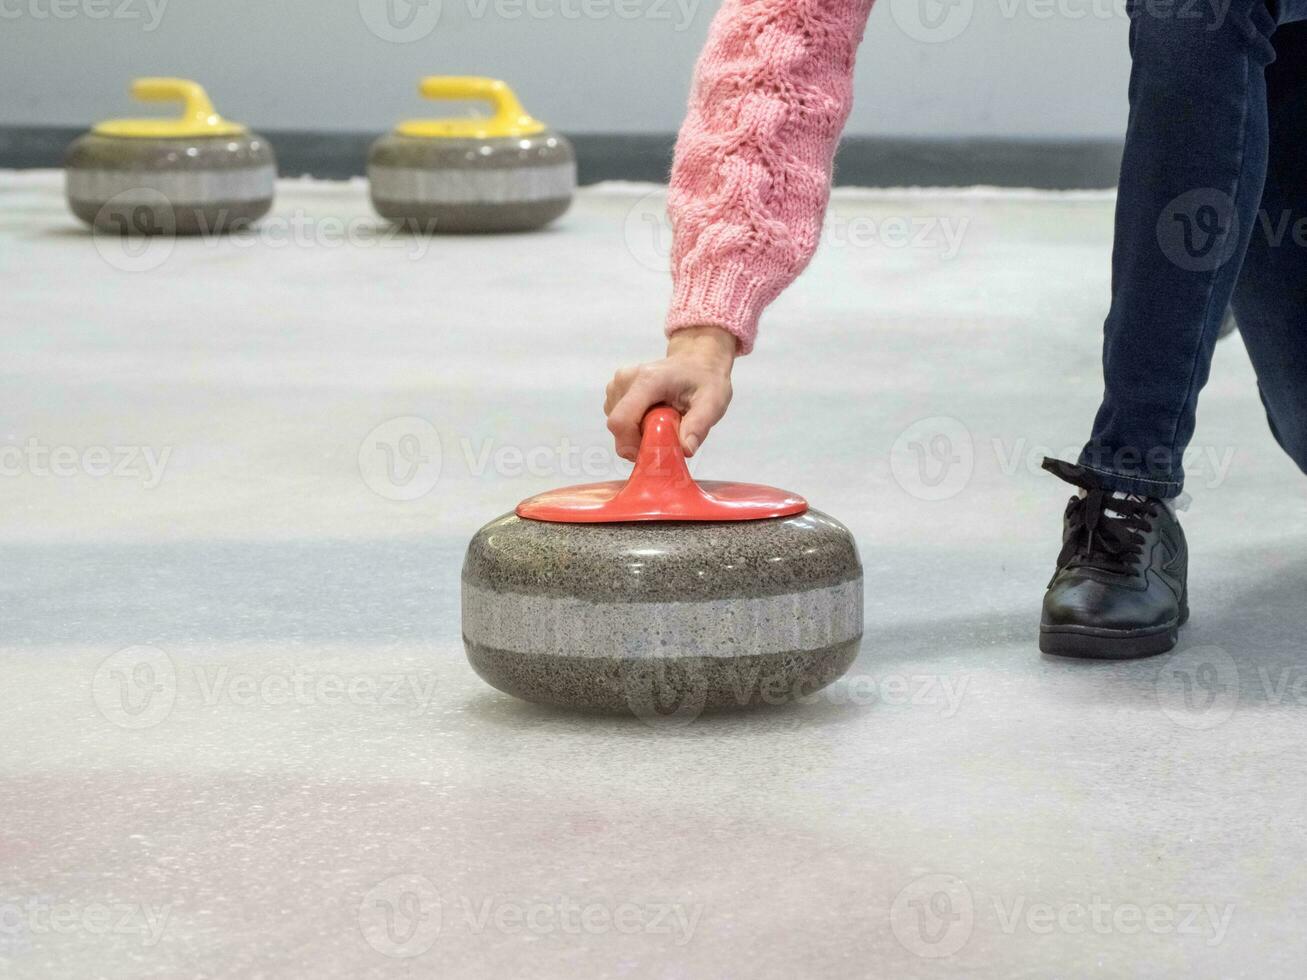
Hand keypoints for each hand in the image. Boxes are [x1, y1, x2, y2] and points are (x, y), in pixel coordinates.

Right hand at [604, 326, 736, 460]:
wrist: (697, 361)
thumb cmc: (704, 379)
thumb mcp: (712, 402)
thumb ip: (699, 426)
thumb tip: (685, 450)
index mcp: (647, 380)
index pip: (621, 421)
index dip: (633, 445)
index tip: (656, 449)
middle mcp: (625, 380)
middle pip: (618, 428)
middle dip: (640, 441)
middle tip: (667, 435)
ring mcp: (617, 385)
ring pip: (618, 427)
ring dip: (639, 434)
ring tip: (663, 421)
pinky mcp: (615, 392)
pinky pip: (619, 422)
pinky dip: (635, 428)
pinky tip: (653, 416)